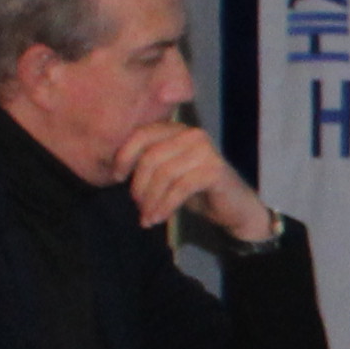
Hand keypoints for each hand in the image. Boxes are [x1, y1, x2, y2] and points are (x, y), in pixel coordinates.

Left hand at [119, 119, 268, 243]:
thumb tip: (115, 170)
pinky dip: (165, 206)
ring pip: (164, 174)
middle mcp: (192, 134)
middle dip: (139, 185)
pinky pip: (180, 188)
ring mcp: (205, 150)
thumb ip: (148, 165)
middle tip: (137, 206)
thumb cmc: (196, 190)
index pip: (142, 134)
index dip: (125, 156)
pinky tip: (159, 218)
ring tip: (147, 217)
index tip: (118, 178)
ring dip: (151, 200)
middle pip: (151, 157)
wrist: (234, 208)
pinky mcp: (214, 170)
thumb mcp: (168, 173)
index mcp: (177, 130)